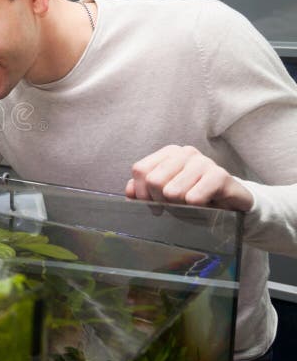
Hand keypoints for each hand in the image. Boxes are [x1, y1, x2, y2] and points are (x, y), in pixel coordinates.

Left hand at [125, 145, 252, 210]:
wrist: (231, 205)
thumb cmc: (194, 198)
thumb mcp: (164, 194)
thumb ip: (144, 190)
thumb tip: (129, 192)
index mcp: (169, 153)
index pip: (140, 170)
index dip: (142, 192)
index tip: (153, 204)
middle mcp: (185, 152)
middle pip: (154, 181)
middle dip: (160, 201)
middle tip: (174, 206)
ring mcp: (203, 162)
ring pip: (172, 192)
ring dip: (180, 206)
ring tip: (192, 205)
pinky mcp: (220, 176)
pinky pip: (194, 198)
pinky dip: (195, 208)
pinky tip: (206, 205)